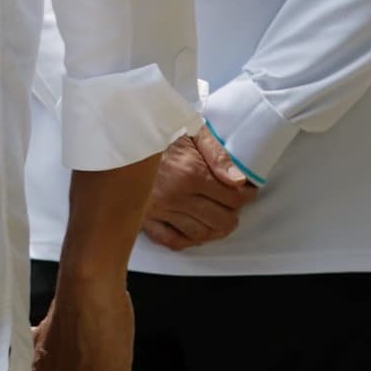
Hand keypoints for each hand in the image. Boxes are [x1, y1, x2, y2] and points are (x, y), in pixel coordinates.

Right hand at [142, 130, 255, 251]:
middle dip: (232, 213)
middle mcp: (174, 195)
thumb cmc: (159, 130)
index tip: (247, 191)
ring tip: (217, 216)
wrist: (123, 133)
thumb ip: (218, 155)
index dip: (246, 195)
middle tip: (232, 204)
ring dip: (214, 228)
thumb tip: (239, 181)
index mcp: (189, 173)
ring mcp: (158, 209)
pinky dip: (187, 239)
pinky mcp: (144, 216)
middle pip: (220, 220)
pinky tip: (194, 229)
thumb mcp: (193, 130)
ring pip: (200, 234)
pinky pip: (171, 240)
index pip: (233, 198)